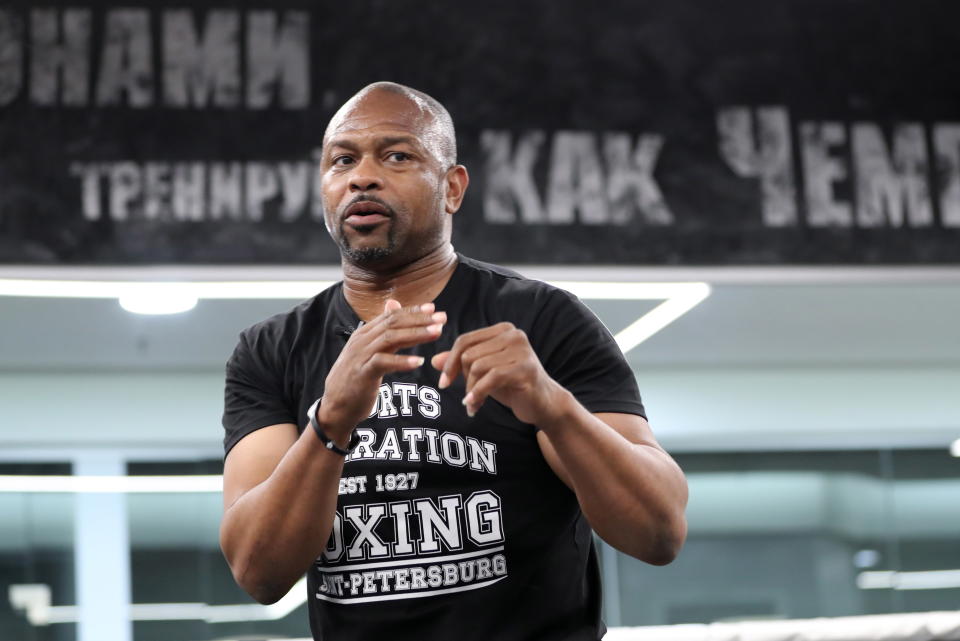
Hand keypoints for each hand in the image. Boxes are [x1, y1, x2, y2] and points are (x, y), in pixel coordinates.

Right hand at [318, 299, 445, 440]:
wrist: (336, 406)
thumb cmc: (356, 378)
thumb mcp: (370, 350)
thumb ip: (384, 330)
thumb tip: (393, 304)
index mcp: (365, 333)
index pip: (391, 316)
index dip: (413, 311)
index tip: (434, 309)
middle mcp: (362, 340)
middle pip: (393, 323)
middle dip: (420, 320)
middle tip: (442, 319)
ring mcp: (360, 356)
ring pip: (390, 338)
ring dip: (416, 334)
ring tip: (437, 333)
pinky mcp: (362, 373)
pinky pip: (383, 362)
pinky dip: (402, 361)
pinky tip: (419, 361)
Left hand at [431, 322, 564, 424]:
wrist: (543, 404)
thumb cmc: (512, 385)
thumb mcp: (483, 372)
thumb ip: (461, 364)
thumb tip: (434, 360)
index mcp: (503, 330)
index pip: (465, 340)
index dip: (450, 362)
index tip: (443, 382)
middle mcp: (514, 335)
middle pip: (470, 354)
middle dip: (463, 380)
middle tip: (467, 398)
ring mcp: (522, 350)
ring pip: (478, 367)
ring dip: (471, 390)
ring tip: (473, 404)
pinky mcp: (526, 368)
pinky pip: (491, 378)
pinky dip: (478, 393)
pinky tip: (475, 406)